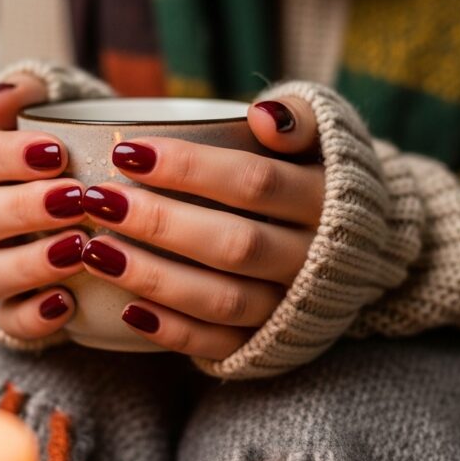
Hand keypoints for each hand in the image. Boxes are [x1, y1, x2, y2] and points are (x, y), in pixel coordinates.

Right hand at [0, 73, 85, 340]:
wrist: (102, 194)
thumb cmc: (75, 146)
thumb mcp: (60, 108)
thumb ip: (31, 94)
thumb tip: (2, 99)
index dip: (8, 157)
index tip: (57, 152)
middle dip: (23, 209)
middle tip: (75, 199)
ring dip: (30, 263)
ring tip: (79, 249)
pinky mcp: (16, 305)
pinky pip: (9, 320)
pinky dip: (34, 316)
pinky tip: (69, 302)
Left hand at [80, 97, 323, 359]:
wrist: (364, 251)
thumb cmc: (320, 174)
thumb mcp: (329, 134)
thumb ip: (300, 115)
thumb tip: (262, 117)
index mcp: (326, 200)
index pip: (255, 183)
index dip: (189, 168)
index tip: (125, 152)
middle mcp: (313, 259)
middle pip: (234, 245)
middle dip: (160, 223)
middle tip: (98, 200)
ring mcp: (292, 307)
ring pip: (223, 300)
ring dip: (155, 278)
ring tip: (95, 251)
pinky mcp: (271, 344)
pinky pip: (221, 345)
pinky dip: (174, 332)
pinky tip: (127, 309)